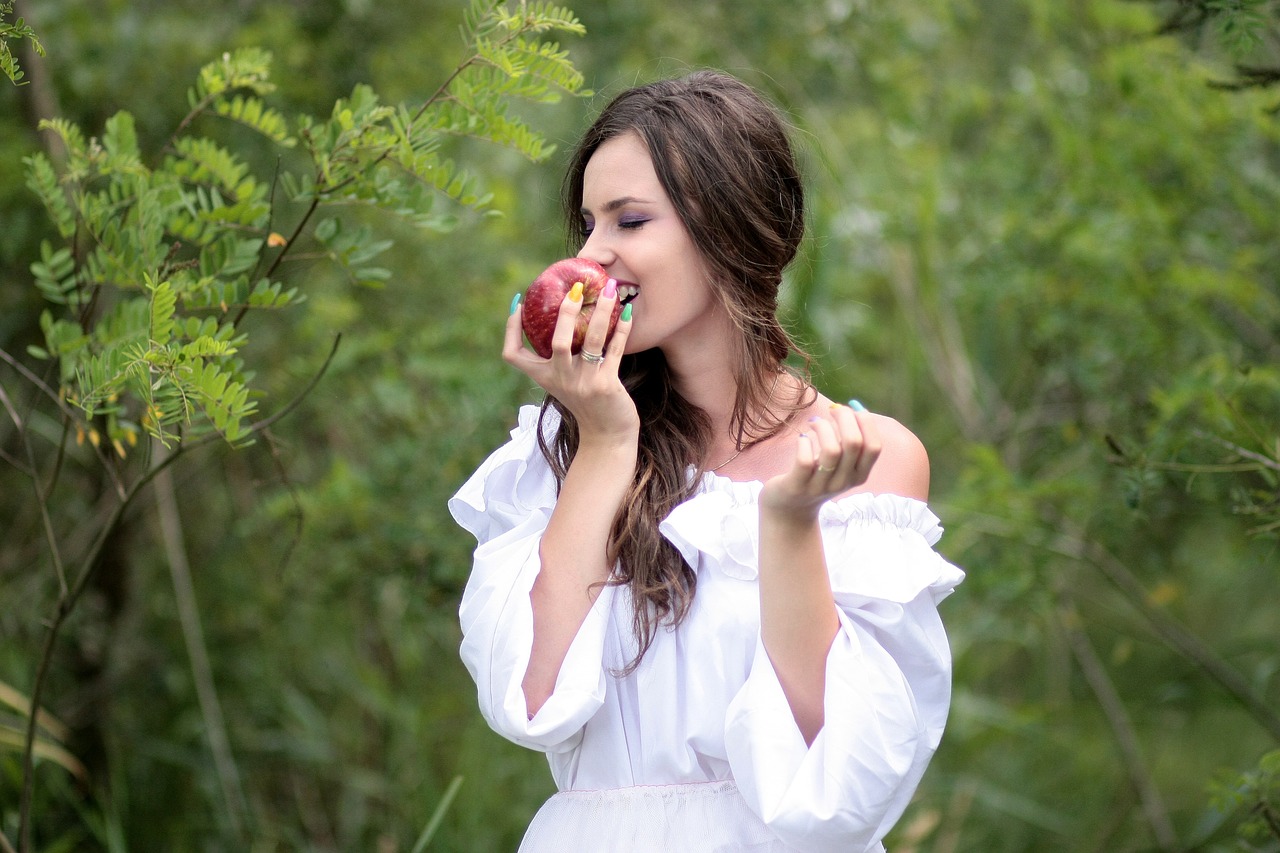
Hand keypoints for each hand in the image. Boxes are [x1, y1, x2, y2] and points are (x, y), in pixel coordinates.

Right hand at [503, 283, 638, 442]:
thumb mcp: (563, 382)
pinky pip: (615, 350)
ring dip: (601, 312)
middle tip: (575, 289)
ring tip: (608, 289)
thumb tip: (561, 318)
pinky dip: (622, 330)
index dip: (511, 328)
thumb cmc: (585, 402)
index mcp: (544, 377)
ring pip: (591, 340)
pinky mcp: (607, 385)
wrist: (606, 435)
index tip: (518, 303)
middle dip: (566, 313)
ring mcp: (584, 383)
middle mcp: (561, 379)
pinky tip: (627, 313)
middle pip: (557, 342)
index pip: (512, 354)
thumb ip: (558, 358)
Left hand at [759, 401, 881, 519]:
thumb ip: (848, 443)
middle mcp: (843, 482)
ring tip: (814, 423)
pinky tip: (802, 438)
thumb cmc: (816, 477)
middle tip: (832, 409)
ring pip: (831, 450)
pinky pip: (805, 460)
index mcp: (858, 475)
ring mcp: (820, 486)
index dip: (866, 422)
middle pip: (854, 443)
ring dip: (823, 428)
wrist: (789, 510)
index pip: (874, 447)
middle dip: (845, 417)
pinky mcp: (797, 486)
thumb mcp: (840, 465)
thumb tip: (853, 408)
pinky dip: (804, 442)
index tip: (852, 409)